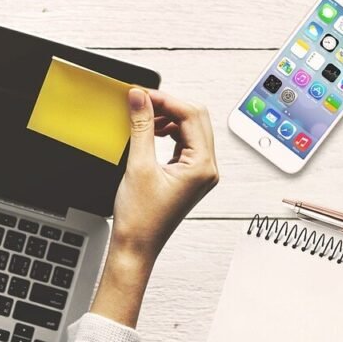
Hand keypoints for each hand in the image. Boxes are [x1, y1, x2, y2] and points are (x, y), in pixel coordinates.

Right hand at [90, 88, 218, 326]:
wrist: (136, 247)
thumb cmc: (141, 219)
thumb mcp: (138, 165)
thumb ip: (142, 126)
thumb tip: (140, 98)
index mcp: (203, 167)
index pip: (191, 116)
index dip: (166, 100)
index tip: (143, 93)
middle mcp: (207, 169)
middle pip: (195, 119)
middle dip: (169, 105)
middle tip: (142, 100)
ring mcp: (199, 173)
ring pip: (190, 130)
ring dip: (168, 118)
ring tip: (143, 116)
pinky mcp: (188, 177)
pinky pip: (184, 143)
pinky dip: (168, 132)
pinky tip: (151, 132)